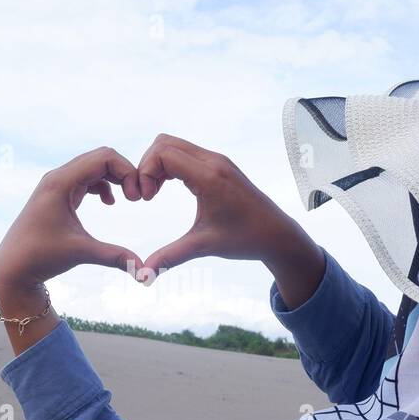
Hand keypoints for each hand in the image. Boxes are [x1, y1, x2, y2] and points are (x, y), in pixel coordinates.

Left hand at [0, 147, 143, 350]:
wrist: (12, 267)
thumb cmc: (41, 257)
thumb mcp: (81, 253)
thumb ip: (115, 256)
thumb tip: (145, 271)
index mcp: (60, 182)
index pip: (103, 157)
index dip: (127, 171)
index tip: (138, 197)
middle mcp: (57, 177)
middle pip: (100, 157)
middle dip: (124, 172)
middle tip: (138, 197)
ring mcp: (56, 184)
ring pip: (93, 166)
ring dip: (114, 177)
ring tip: (129, 198)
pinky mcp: (57, 194)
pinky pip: (85, 178)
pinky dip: (102, 184)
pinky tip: (110, 202)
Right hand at [137, 134, 324, 307]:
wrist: (276, 234)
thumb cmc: (244, 239)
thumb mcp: (203, 246)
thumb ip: (170, 257)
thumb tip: (142, 276)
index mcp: (209, 177)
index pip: (163, 153)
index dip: (145, 172)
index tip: (146, 199)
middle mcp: (213, 161)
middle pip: (164, 143)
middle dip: (147, 166)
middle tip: (146, 195)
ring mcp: (217, 161)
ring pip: (173, 145)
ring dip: (157, 166)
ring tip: (154, 193)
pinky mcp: (219, 165)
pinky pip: (185, 153)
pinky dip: (169, 166)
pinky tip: (167, 189)